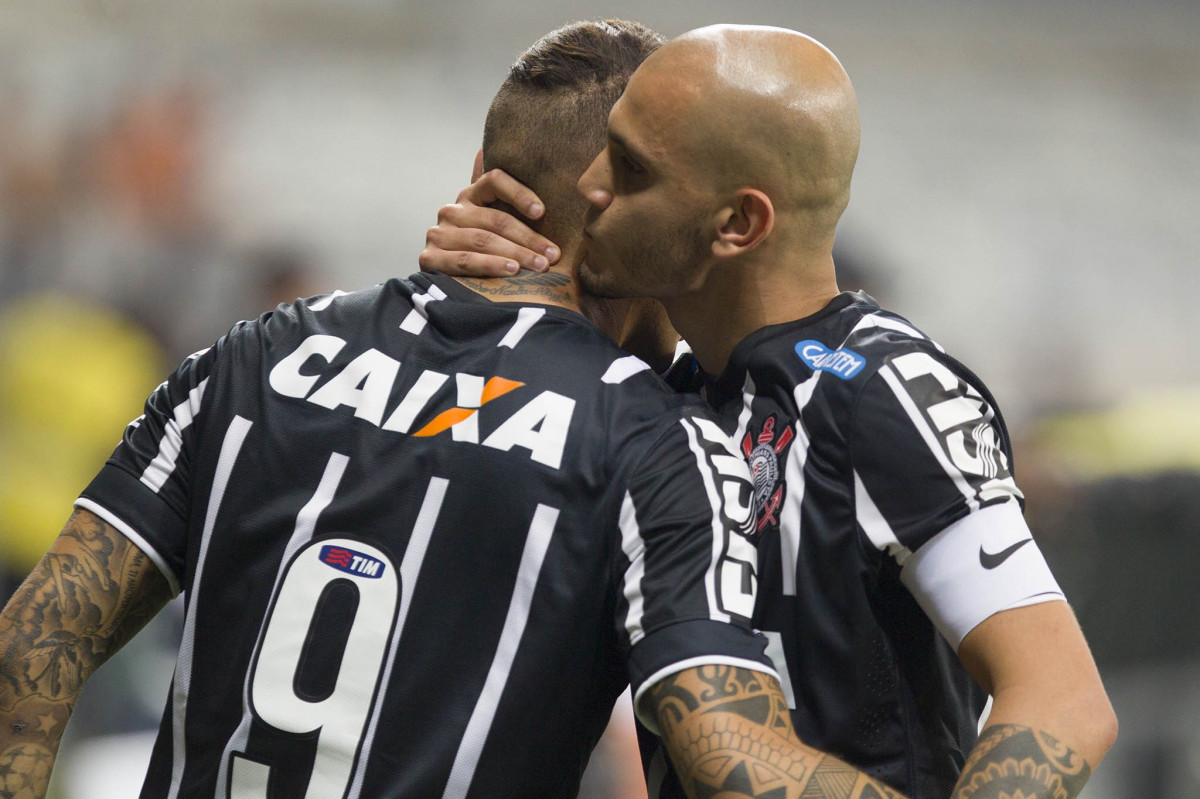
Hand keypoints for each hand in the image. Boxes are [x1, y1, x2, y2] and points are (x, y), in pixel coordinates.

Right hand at [419, 169, 561, 275]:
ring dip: (516, 254)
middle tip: (553, 255)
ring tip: (539, 266)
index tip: (542, 212)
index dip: (520, 193)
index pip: (495, 180)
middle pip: (495, 219)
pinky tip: (512, 271)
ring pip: (483, 240)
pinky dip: (491, 266)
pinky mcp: (430, 257)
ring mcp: (439, 234)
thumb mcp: (498, 226)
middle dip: (529, 238)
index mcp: (470, 195)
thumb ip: (507, 200)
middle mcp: (452, 211)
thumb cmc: (486, 252)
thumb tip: (490, 152)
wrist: (449, 285)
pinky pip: (465, 260)